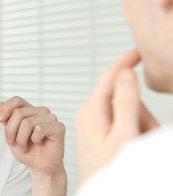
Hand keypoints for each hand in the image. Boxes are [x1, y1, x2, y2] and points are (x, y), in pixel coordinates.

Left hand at [0, 97, 65, 176]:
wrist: (40, 167)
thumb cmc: (27, 150)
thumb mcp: (10, 134)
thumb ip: (6, 119)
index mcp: (30, 110)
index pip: (17, 100)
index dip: (6, 108)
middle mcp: (41, 111)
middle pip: (19, 113)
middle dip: (10, 131)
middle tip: (13, 142)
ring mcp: (51, 118)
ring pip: (27, 123)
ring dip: (21, 139)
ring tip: (25, 146)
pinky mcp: (59, 127)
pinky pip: (40, 129)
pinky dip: (34, 139)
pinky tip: (38, 143)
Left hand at [75, 49, 158, 183]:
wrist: (100, 189)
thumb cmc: (110, 168)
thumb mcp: (123, 135)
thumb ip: (124, 102)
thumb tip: (124, 73)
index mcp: (92, 110)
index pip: (109, 77)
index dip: (124, 61)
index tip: (138, 51)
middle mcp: (88, 112)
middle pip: (120, 96)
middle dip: (138, 108)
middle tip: (142, 130)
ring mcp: (92, 121)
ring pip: (122, 109)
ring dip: (137, 121)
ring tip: (135, 142)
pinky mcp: (96, 130)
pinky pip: (119, 120)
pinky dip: (130, 128)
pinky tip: (129, 144)